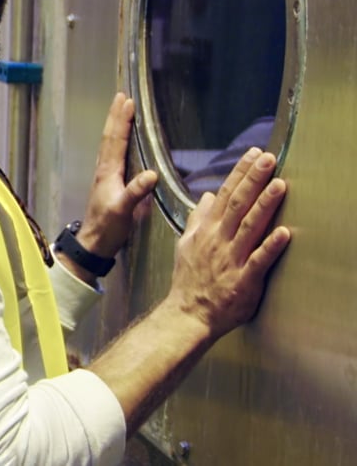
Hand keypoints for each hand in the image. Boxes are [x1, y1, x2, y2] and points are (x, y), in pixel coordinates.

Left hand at [76, 93, 158, 257]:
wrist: (93, 244)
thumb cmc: (107, 228)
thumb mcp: (123, 211)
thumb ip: (135, 192)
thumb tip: (152, 173)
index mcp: (108, 172)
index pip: (115, 140)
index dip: (121, 121)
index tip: (127, 101)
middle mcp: (104, 169)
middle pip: (110, 137)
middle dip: (116, 116)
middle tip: (121, 96)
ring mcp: (105, 175)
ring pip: (109, 144)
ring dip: (115, 125)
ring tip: (120, 110)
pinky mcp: (108, 183)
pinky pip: (113, 154)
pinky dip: (117, 141)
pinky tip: (121, 141)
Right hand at [168, 148, 289, 337]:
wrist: (188, 314)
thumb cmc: (189, 280)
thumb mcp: (186, 244)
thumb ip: (198, 219)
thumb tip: (208, 196)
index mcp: (207, 231)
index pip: (225, 194)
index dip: (240, 173)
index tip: (254, 154)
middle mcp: (219, 240)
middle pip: (237, 204)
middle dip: (253, 179)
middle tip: (268, 158)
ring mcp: (231, 260)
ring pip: (249, 227)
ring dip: (264, 205)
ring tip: (279, 184)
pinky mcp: (243, 281)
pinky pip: (259, 261)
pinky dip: (270, 247)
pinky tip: (283, 233)